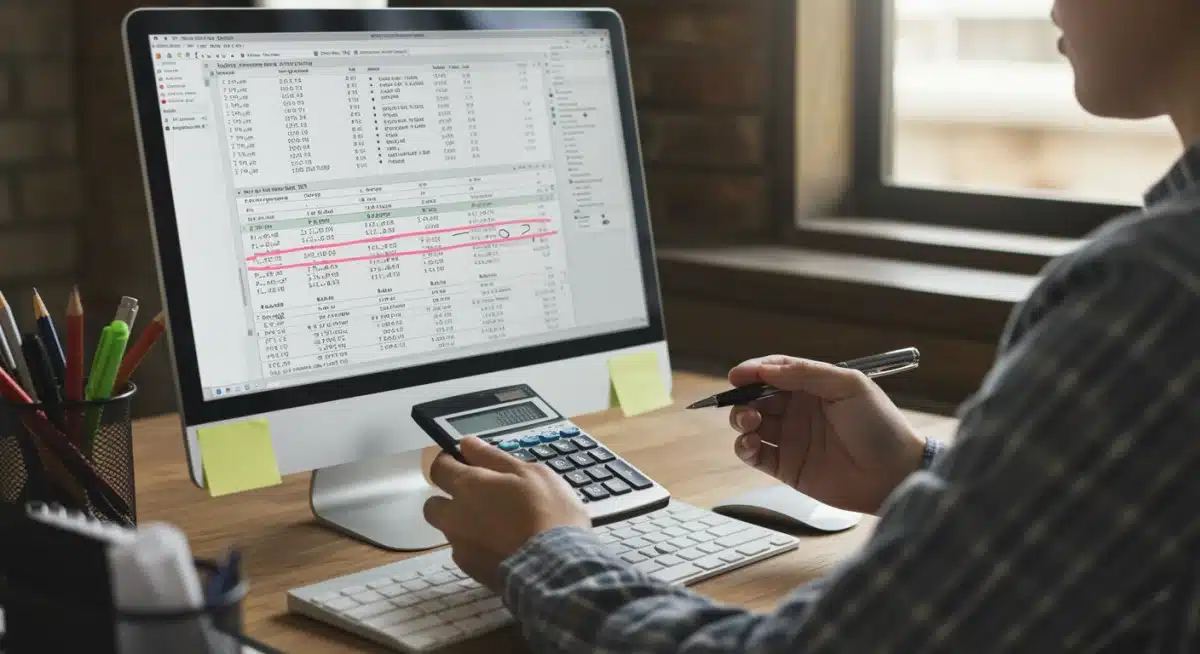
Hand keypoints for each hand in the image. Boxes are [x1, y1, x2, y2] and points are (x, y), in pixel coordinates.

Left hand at [424, 437, 589, 589]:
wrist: (555, 569)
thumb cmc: (548, 513)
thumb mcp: (531, 473)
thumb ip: (494, 457)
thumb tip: (467, 443)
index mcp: (467, 487)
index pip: (439, 468)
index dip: (449, 461)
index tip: (465, 461)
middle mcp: (454, 517)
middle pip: (433, 504)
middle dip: (449, 499)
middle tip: (480, 498)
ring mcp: (460, 547)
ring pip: (451, 531)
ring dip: (465, 525)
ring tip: (500, 527)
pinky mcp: (471, 571)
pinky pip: (466, 553)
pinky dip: (479, 548)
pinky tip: (504, 547)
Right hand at [729, 355, 925, 514]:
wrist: (894, 474)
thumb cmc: (879, 425)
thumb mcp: (849, 386)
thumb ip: (807, 373)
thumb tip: (766, 370)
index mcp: (813, 386)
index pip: (774, 371)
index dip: (754, 370)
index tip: (737, 375)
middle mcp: (798, 410)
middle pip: (756, 397)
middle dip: (744, 397)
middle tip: (747, 404)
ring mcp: (790, 438)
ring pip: (750, 424)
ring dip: (741, 419)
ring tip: (751, 423)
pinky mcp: (786, 467)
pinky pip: (754, 454)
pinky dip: (743, 447)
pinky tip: (750, 444)